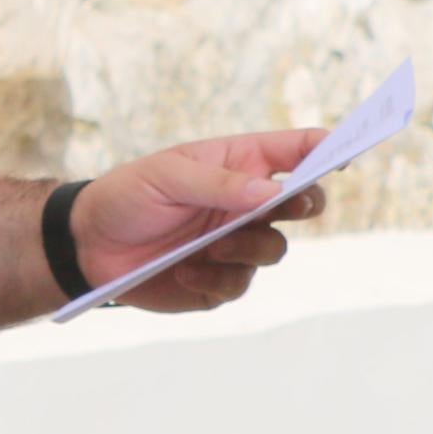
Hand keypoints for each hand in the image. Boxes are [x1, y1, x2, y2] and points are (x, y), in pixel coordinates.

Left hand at [70, 128, 330, 312]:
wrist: (89, 248)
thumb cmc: (127, 197)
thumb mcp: (166, 177)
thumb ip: (220, 184)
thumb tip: (274, 192)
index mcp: (237, 165)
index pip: (292, 151)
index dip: (324, 149)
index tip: (343, 151)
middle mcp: (245, 204)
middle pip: (303, 203)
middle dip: (306, 204)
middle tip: (291, 204)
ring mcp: (236, 244)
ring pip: (275, 249)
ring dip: (249, 247)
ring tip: (211, 247)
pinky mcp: (220, 281)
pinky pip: (240, 284)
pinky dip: (214, 279)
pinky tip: (183, 271)